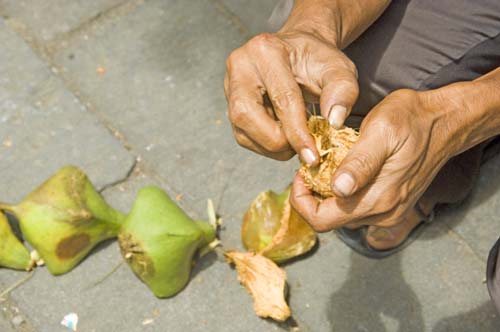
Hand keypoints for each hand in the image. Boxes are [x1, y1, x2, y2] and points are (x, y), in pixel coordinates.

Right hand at [224, 31, 357, 164]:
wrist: (299, 53)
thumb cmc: (318, 61)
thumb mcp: (338, 69)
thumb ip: (342, 91)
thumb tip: (335, 122)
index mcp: (266, 50)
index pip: (281, 99)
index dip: (297, 132)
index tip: (313, 156)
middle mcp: (240, 66)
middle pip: (246, 115)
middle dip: (276, 141)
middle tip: (302, 148)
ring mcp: (229, 85)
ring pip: (241, 130)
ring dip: (271, 146)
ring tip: (296, 140)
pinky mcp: (229, 104)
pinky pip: (242, 135)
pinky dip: (265, 145)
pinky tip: (284, 136)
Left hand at [291, 88, 458, 230]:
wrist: (445, 122)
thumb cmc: (411, 119)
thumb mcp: (381, 130)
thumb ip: (359, 163)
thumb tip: (338, 189)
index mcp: (377, 198)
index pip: (321, 220)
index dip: (301, 200)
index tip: (301, 174)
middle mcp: (383, 213)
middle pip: (328, 220)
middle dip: (311, 196)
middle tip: (311, 168)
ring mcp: (389, 212)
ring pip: (341, 216)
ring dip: (327, 195)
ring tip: (327, 166)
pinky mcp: (393, 206)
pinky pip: (357, 209)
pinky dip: (343, 195)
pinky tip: (345, 172)